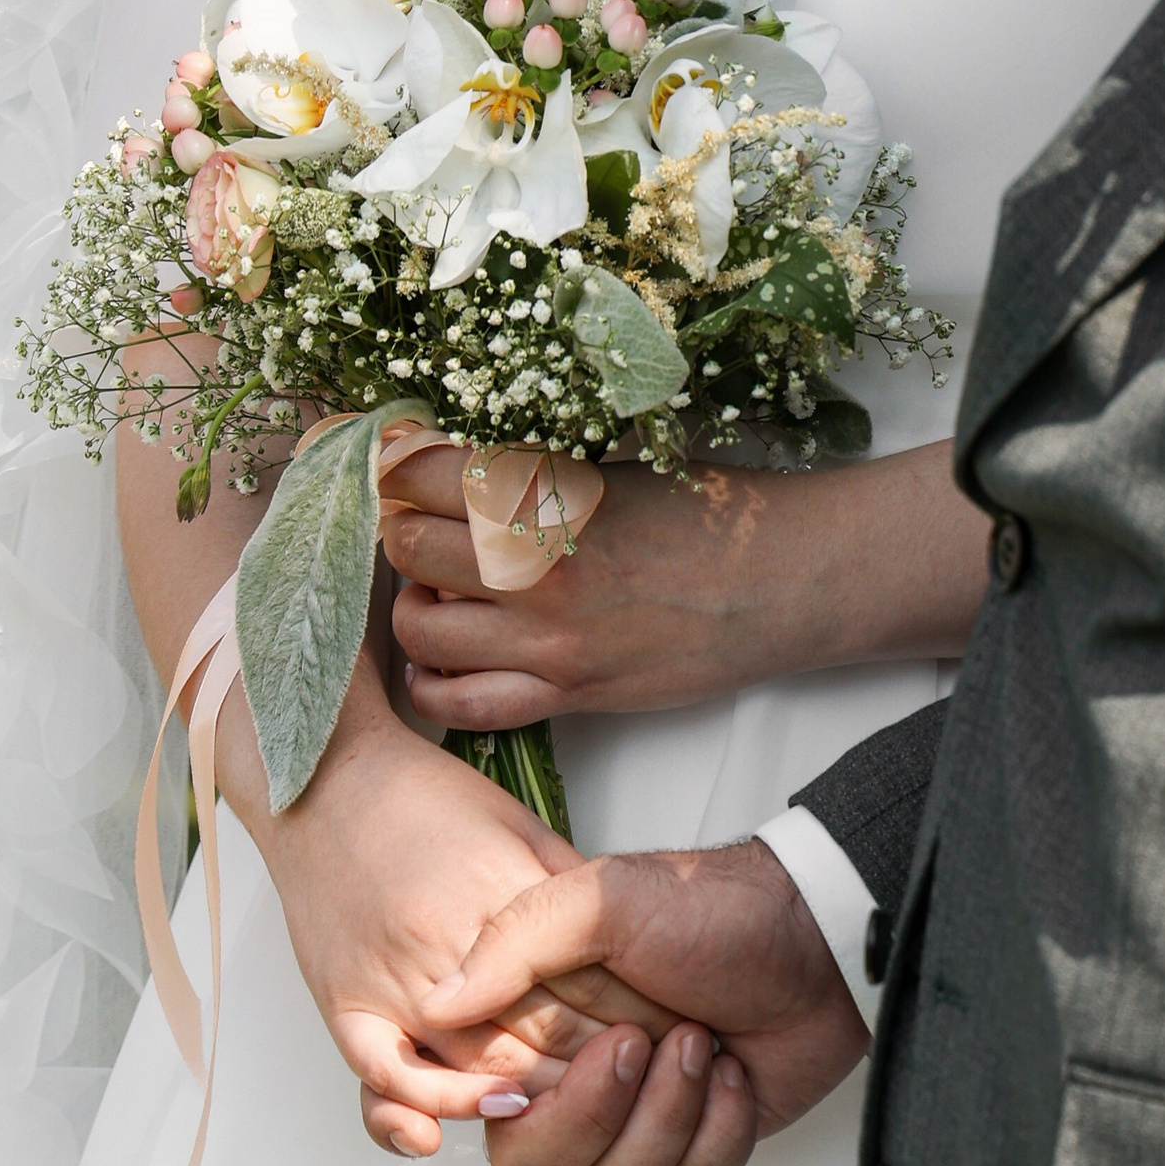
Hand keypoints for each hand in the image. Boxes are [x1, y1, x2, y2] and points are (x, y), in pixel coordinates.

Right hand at [258, 720, 669, 1159]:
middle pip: (540, 1033)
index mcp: (500, 892)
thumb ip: (564, 889)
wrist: (324, 775)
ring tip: (584, 1116)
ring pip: (478, 1063)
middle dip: (599, 1069)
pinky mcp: (342, 1001)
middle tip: (640, 1089)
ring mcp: (390, 976)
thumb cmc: (423, 795)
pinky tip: (461, 1129)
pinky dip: (428, 1106)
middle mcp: (446, 940)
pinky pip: (386, 1074)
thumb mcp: (521, 822)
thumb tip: (618, 947)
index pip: (583, 980)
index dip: (634, 1020)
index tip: (672, 1041)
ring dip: (537, 1097)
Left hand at [385, 441, 991, 731]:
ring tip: (434, 587)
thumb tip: (448, 468)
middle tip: (411, 522)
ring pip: (420, 627)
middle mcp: (536, 566)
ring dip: (412, 603)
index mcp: (549, 492)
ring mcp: (547, 638)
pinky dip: (433, 683)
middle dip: (397, 530)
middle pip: (407, 546)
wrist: (775, 583)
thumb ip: (532, 474)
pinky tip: (438, 659)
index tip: (389, 461)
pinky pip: (462, 704)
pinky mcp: (565, 693)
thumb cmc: (704, 512)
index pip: (424, 471)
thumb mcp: (611, 469)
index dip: (394, 464)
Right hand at [425, 836, 870, 1165]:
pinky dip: (718, 1133)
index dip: (518, 1101)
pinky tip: (735, 1076)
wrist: (818, 936)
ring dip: (666, 1116)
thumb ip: (517, 942)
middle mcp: (581, 1078)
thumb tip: (440, 1002)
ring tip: (700, 1043)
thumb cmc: (713, 909)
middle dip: (594, 1115)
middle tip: (641, 1043)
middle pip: (535, 1165)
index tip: (565, 1057)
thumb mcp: (606, 899)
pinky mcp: (698, 1144)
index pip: (486, 1108)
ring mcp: (641, 1117)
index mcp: (544, 1026)